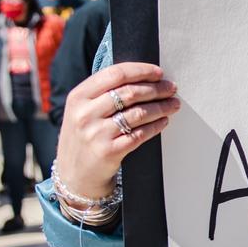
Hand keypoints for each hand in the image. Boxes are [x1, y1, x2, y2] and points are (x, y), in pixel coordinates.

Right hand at [55, 63, 179, 199]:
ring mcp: (96, 134)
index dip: (141, 71)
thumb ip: (102, 93)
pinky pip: (140, 134)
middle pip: (129, 92)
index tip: (159, 73)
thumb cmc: (83, 137)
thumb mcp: (81, 110)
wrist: (74, 175)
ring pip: (138, 113)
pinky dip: (156, 126)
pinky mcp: (109, 152)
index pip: (115, 74)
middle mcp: (85, 114)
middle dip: (156, 89)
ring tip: (173, 104)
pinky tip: (163, 121)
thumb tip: (142, 78)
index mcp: (78, 96)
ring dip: (161, 107)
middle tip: (171, 89)